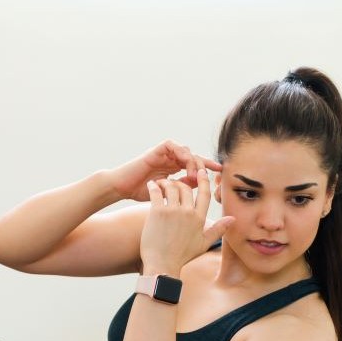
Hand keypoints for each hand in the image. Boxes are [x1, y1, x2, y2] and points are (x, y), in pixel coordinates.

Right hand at [106, 140, 223, 201]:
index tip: (220, 174)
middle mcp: (170, 160)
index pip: (195, 167)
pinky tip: (186, 164)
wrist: (121, 188)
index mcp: (174, 170)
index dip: (208, 169)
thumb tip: (199, 190)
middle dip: (205, 163)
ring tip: (195, 174)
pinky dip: (181, 152)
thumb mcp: (166, 194)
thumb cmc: (140, 193)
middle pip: (194, 157)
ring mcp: (163, 155)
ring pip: (186, 151)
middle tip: (213, 172)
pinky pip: (173, 145)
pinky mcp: (156, 151)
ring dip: (193, 161)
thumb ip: (181, 190)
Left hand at [139, 156, 235, 277]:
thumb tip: (233, 219)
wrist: (162, 264)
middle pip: (186, 187)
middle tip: (173, 183)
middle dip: (180, 182)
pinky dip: (153, 186)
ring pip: (171, 186)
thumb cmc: (182, 255)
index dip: (203, 180)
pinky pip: (156, 192)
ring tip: (160, 183)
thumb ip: (218, 229)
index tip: (201, 171)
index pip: (204, 193)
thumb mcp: (204, 242)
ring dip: (166, 182)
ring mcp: (173, 212)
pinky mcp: (158, 212)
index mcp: (199, 218)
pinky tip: (151, 185)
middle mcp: (188, 213)